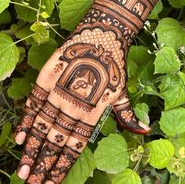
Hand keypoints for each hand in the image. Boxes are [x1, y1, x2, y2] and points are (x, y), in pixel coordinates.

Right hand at [15, 17, 149, 183]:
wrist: (102, 35)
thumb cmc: (114, 64)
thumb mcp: (122, 91)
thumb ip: (127, 115)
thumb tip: (144, 131)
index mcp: (93, 113)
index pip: (74, 147)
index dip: (61, 167)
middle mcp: (74, 106)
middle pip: (55, 142)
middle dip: (42, 166)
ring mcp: (58, 92)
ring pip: (41, 127)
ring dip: (31, 150)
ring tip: (23, 172)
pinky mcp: (47, 77)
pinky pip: (33, 104)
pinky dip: (26, 122)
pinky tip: (19, 138)